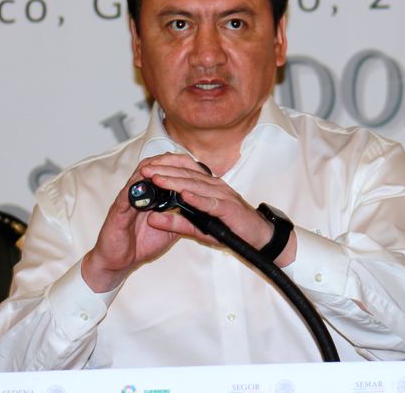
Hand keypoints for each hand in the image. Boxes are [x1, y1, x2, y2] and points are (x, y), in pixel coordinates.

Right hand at [80, 159, 182, 292]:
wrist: (119, 261)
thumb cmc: (141, 244)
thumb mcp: (168, 230)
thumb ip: (180, 218)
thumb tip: (198, 211)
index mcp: (149, 196)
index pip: (161, 173)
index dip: (174, 165)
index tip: (190, 163)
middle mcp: (137, 194)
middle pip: (149, 168)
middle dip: (164, 161)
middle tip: (179, 158)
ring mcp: (126, 201)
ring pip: (137, 178)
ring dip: (150, 170)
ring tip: (164, 165)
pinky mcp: (117, 212)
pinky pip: (126, 197)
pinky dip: (135, 189)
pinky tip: (144, 184)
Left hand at [137, 154, 276, 252]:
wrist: (259, 236)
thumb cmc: (231, 228)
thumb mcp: (197, 226)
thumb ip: (175, 222)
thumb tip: (151, 219)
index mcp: (206, 185)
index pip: (182, 172)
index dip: (164, 169)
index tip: (145, 169)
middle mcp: (214, 186)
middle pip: (185, 175)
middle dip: (164, 172)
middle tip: (145, 171)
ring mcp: (222, 195)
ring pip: (195, 185)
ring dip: (175, 182)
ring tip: (158, 179)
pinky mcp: (229, 208)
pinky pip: (211, 202)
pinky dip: (197, 198)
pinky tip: (184, 195)